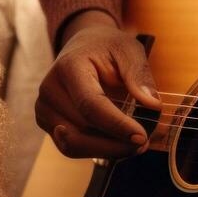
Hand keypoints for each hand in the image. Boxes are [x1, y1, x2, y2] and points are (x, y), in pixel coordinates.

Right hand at [36, 10, 162, 158]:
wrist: (84, 46)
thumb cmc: (107, 47)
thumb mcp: (129, 50)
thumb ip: (139, 75)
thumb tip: (152, 105)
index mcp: (69, 67)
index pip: (90, 104)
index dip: (116, 125)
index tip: (141, 137)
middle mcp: (50, 89)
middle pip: (82, 130)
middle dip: (116, 142)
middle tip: (144, 143)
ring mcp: (44, 108)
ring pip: (75, 145)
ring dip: (107, 150)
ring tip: (134, 144)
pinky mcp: (48, 123)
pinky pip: (71, 147)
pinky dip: (96, 150)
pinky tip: (117, 143)